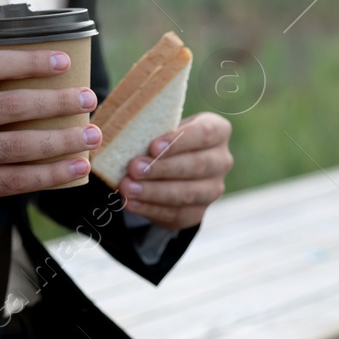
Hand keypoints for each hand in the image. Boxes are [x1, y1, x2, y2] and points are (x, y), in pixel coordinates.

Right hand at [0, 49, 100, 217]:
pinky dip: (50, 174)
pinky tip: (73, 167)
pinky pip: (17, 179)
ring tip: (90, 135)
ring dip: (61, 140)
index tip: (62, 61)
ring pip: (20, 146)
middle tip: (87, 98)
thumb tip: (39, 85)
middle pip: (12, 106)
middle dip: (56, 101)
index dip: (29, 62)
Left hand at [118, 112, 232, 229]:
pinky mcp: (198, 211)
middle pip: (198, 165)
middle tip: (134, 168)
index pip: (206, 133)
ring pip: (188, 193)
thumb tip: (117, 130)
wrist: (165, 165)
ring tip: (128, 187)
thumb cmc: (160, 137)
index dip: (180, 141)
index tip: (153, 146)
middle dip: (163, 168)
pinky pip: (177, 213)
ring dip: (155, 192)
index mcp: (217, 132)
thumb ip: (147, 125)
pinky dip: (151, 208)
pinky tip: (132, 202)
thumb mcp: (158, 125)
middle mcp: (220, 160)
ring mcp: (212, 189)